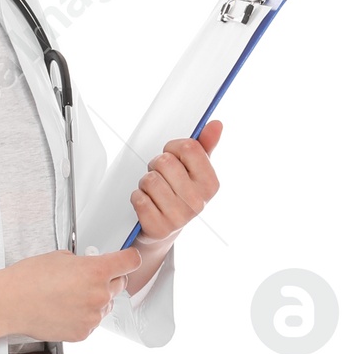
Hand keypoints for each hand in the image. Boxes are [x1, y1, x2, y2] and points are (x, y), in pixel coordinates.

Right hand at [2, 248, 143, 341]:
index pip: (131, 261)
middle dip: (108, 279)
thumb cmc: (29, 279)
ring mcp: (92, 316)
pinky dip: (83, 316)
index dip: (128, 258)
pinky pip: (92, 322)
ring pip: (106, 305)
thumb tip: (92, 267)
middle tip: (88, 278)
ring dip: (95, 299)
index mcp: (96, 271)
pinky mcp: (83, 332)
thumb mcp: (61, 257)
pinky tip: (64, 309)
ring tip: (70, 296)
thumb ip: (85, 262)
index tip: (126, 259)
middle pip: (120, 284)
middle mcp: (99, 295)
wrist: (11, 303)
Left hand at [129, 117, 221, 243]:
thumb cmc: (178, 192)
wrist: (163, 229)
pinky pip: (139, 198)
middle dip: (156, 165)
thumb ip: (205, 145)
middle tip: (161, 176)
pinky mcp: (158, 228)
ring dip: (146, 182)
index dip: (173, 148)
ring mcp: (179, 217)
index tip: (173, 157)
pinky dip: (137, 197)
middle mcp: (198, 203)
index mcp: (211, 184)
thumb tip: (216, 124)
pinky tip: (147, 203)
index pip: (188, 147)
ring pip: (150, 180)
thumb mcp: (194, 170)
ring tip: (153, 191)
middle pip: (165, 162)